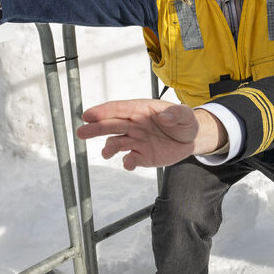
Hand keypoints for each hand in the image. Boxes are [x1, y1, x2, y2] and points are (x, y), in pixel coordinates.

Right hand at [77, 99, 226, 170]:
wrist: (191, 139)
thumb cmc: (184, 122)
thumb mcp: (186, 115)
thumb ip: (176, 113)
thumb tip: (164, 116)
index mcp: (140, 110)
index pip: (118, 109)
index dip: (103, 111)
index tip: (88, 115)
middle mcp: (134, 125)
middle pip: (111, 125)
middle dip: (96, 128)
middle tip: (81, 132)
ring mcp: (136, 140)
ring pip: (116, 143)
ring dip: (109, 148)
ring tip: (106, 153)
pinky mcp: (142, 155)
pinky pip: (130, 159)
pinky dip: (128, 162)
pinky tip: (129, 163)